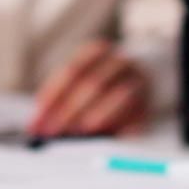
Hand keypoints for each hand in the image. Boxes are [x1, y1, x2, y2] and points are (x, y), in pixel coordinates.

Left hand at [28, 40, 150, 137]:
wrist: (141, 79)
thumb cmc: (102, 83)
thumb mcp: (82, 79)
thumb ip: (60, 97)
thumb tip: (39, 123)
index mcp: (99, 51)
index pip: (73, 71)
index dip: (53, 96)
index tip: (39, 118)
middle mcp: (120, 62)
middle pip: (93, 84)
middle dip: (69, 111)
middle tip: (53, 131)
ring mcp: (138, 81)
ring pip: (118, 96)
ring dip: (96, 117)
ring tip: (78, 132)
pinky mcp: (149, 104)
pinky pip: (136, 115)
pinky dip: (119, 127)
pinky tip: (103, 136)